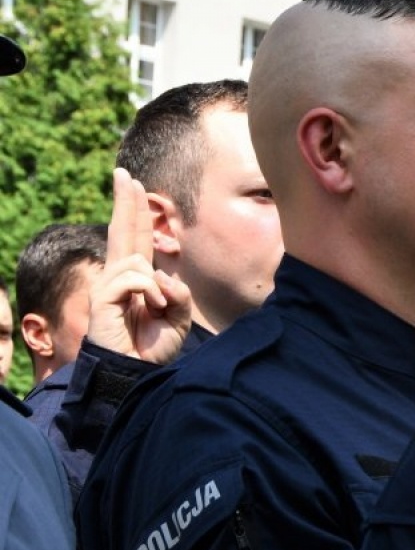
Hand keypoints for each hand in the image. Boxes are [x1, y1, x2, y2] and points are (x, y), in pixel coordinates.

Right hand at [88, 168, 192, 362]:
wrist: (136, 375)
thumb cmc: (153, 349)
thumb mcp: (178, 317)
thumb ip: (178, 293)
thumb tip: (162, 276)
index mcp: (137, 280)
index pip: (136, 239)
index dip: (135, 212)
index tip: (133, 184)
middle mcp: (119, 278)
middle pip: (122, 232)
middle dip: (125, 202)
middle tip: (123, 174)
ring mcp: (107, 287)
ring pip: (136, 262)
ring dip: (156, 285)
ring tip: (158, 309)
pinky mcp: (102, 299)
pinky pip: (132, 278)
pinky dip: (148, 291)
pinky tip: (151, 309)